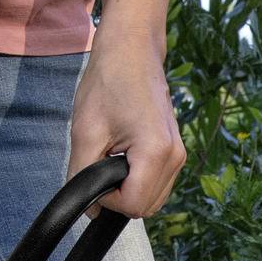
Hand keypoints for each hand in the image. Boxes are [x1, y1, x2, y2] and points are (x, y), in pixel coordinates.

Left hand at [67, 30, 184, 216]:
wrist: (132, 50)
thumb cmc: (109, 82)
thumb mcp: (85, 131)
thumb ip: (82, 176)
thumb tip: (89, 209)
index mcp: (157, 152)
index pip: (133, 206)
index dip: (108, 200)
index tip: (94, 174)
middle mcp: (175, 157)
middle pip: (146, 208)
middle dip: (119, 197)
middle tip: (101, 164)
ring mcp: (179, 155)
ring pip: (153, 199)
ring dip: (128, 189)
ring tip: (112, 155)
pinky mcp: (176, 151)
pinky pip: (157, 184)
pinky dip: (138, 180)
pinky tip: (124, 155)